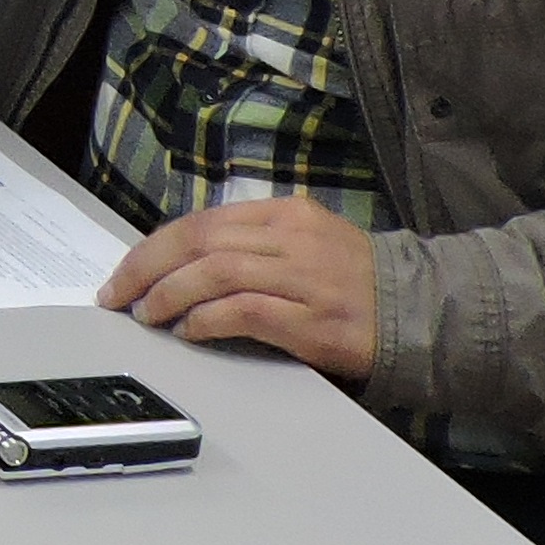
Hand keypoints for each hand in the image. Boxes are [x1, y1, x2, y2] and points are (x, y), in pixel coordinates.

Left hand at [99, 196, 378, 379]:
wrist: (427, 313)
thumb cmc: (356, 282)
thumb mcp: (303, 243)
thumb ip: (251, 244)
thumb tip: (181, 262)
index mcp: (284, 214)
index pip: (200, 222)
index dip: (154, 247)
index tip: (125, 271)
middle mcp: (292, 239)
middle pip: (199, 242)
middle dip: (147, 267)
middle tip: (118, 294)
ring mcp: (306, 279)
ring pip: (216, 272)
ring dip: (170, 294)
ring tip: (147, 313)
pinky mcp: (317, 321)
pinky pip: (246, 311)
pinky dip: (208, 319)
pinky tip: (189, 330)